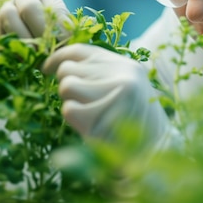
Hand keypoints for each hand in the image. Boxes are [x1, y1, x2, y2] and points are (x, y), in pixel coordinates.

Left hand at [43, 43, 172, 150]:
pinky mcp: (103, 116)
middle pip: (69, 69)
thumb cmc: (135, 121)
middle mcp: (122, 75)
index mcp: (126, 65)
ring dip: (70, 100)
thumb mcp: (124, 87)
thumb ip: (100, 73)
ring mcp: (114, 95)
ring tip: (89, 113)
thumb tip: (59, 64)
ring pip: (66, 86)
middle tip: (84, 102)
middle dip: (68, 86)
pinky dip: (73, 118)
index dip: (58, 58)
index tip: (46, 69)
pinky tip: (90, 126)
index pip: (81, 51)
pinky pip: (68, 109)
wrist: (156, 152)